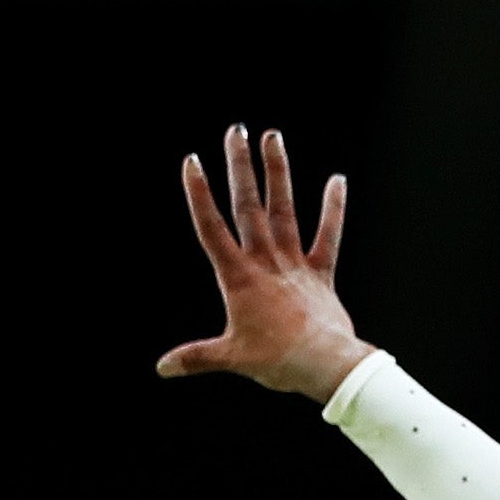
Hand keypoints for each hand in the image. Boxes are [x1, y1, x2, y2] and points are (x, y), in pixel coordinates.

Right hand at [158, 124, 371, 401]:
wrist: (324, 366)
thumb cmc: (276, 362)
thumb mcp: (230, 357)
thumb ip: (196, 357)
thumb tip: (162, 368)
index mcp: (238, 277)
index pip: (212, 228)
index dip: (199, 194)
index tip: (191, 161)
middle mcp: (265, 262)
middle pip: (247, 206)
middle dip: (239, 166)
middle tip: (234, 131)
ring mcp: (294, 264)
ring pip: (283, 209)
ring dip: (277, 172)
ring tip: (272, 135)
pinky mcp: (320, 274)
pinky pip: (328, 235)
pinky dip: (333, 208)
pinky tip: (337, 179)